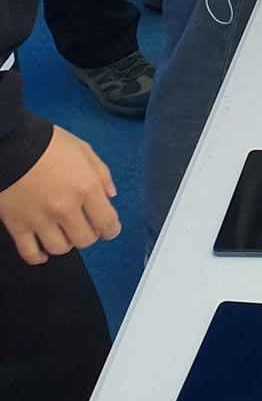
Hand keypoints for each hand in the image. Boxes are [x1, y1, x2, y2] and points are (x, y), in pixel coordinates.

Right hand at [0, 126, 119, 264]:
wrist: (10, 145)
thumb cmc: (48, 143)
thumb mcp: (83, 149)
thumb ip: (101, 173)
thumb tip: (110, 195)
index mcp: (85, 187)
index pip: (107, 222)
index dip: (111, 230)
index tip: (109, 229)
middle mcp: (65, 208)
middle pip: (85, 240)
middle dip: (88, 235)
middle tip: (84, 226)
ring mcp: (40, 219)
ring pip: (59, 248)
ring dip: (65, 243)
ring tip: (63, 232)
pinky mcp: (18, 225)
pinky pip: (30, 253)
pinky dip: (38, 256)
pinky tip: (43, 251)